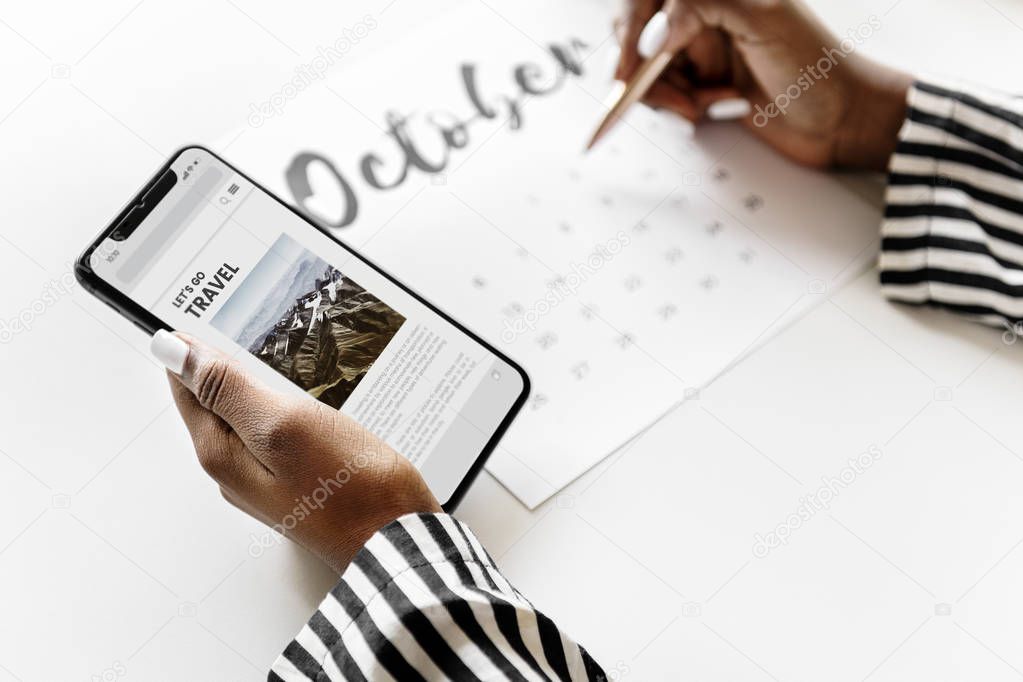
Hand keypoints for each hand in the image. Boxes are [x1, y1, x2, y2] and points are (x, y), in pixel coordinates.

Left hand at [153, 330, 440, 572]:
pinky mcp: (301, 480)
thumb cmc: (350, 490)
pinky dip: (287, 405)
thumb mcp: (283, 425)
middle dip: (224, 363)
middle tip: (240, 323)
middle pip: (216, 402)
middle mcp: (237, 471)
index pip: (187, 386)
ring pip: (250, 415)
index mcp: (222, 455)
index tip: (207, 313)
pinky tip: (308, 394)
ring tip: (275, 350)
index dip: (193, 347)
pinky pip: (280, 432)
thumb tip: (172, 353)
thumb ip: (228, 389)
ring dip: (259, 382)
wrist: (401, 541)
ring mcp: (269, 478)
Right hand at [614, 0, 911, 169]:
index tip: (632, 62)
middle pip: (639, 34)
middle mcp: (706, 16)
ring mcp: (702, 51)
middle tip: (658, 93)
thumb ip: (703, 7)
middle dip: (644, 69)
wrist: (841, 122)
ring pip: (647, 71)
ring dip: (669, 95)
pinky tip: (718, 109)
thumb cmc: (817, 66)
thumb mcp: (763, 20)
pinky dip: (682, 110)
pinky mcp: (701, 86)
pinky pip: (666, 97)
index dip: (632, 26)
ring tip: (702, 106)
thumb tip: (653, 31)